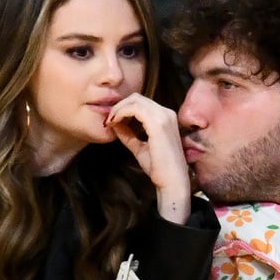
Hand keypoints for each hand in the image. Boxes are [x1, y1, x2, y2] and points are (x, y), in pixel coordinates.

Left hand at [105, 94, 191, 223]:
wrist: (172, 182)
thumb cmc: (159, 168)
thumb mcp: (140, 147)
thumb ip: (129, 135)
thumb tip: (115, 124)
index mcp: (166, 118)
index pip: (141, 103)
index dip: (123, 108)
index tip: (111, 121)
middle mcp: (167, 113)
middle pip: (137, 98)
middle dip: (119, 106)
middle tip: (108, 120)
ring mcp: (164, 116)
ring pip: (135, 100)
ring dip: (118, 109)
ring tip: (110, 122)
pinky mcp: (158, 123)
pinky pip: (134, 109)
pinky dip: (121, 113)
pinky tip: (114, 123)